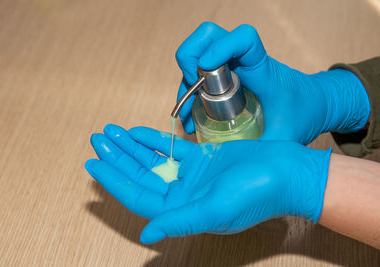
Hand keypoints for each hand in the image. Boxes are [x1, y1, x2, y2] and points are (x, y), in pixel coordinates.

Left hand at [85, 124, 330, 243]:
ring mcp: (191, 176)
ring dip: (131, 147)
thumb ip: (178, 221)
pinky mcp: (202, 159)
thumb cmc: (255, 194)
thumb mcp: (214, 210)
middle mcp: (182, 196)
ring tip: (110, 132)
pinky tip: (137, 131)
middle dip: (118, 158)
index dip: (114, 180)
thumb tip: (145, 234)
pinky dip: (154, 140)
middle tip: (98, 139)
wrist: (285, 171)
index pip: (138, 196)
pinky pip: (171, 149)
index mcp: (182, 211)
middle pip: (141, 176)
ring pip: (153, 161)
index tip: (94, 163)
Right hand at [176, 22, 369, 143]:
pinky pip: (200, 71)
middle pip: (208, 36)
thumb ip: (262, 152)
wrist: (314, 102)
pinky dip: (189, 89)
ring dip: (185, 77)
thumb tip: (238, 172)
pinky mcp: (227, 73)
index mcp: (262, 67)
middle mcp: (244, 59)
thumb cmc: (304, 113)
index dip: (220, 48)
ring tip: (187, 113)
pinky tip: (191, 117)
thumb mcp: (285, 137)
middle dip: (190, 57)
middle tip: (190, 90)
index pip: (243, 39)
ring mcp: (233, 63)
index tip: (206, 69)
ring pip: (199, 51)